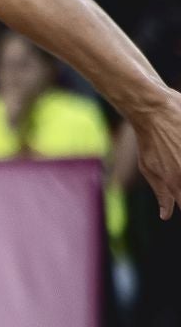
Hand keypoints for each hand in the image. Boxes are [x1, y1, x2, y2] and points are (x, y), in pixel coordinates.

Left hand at [132, 90, 180, 219]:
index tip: (177, 194)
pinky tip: (180, 148)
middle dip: (180, 184)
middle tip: (173, 160)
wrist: (154, 110)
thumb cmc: (149, 141)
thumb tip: (165, 215)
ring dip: (180, 161)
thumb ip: (161, 193)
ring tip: (175, 154)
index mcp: (176, 182)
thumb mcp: (149, 168)